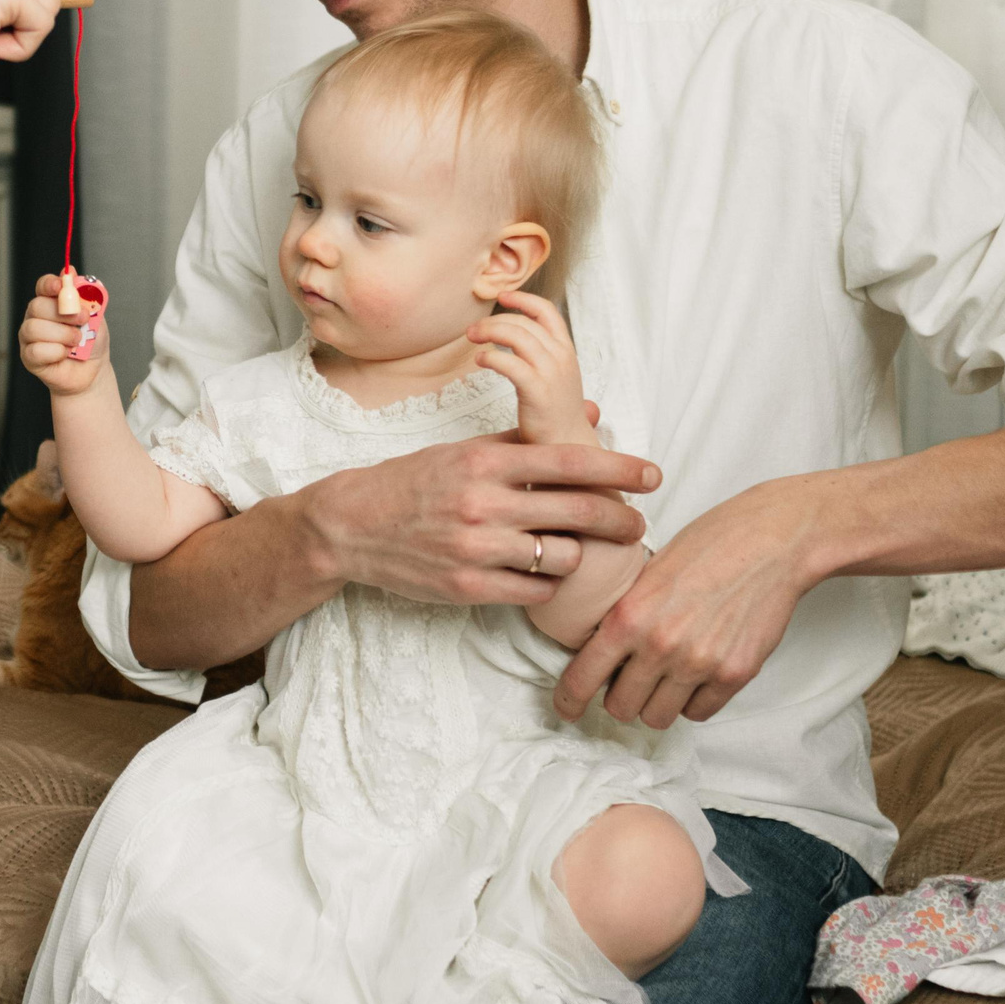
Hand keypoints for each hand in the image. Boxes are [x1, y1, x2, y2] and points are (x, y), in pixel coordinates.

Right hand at [19, 272, 109, 396]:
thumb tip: (72, 272)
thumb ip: (84, 295)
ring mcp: (30, 337)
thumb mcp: (95, 316)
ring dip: (61, 335)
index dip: (49, 284)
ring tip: (77, 341)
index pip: (43, 286)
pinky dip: (56, 352)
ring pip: (34, 328)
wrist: (92, 371)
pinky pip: (36, 350)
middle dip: (63, 313)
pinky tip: (65, 354)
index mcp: (51, 302)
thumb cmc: (91, 342)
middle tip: (83, 320)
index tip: (60, 285)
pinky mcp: (29, 357)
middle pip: (37, 306)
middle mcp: (36, 317)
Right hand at [300, 431, 656, 609]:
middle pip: (578, 513)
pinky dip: (547, 583)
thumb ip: (527, 436)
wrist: (351, 525)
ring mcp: (476, 550)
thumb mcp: (465, 449)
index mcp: (486, 463)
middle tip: (637, 525)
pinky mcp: (467, 588)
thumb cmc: (414, 482)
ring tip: (569, 548)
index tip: (653, 475)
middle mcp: (484, 504)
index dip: (620, 469)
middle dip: (620, 520)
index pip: (571, 463)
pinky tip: (541, 572)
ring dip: (576, 553)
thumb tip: (590, 412)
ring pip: (562, 557)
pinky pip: (536, 591)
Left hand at [470, 290, 594, 446]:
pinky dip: (491, 357)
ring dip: (489, 332)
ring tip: (473, 339)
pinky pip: (510, 364)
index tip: (501, 297)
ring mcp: (551, 373)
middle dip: (494, 320)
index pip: (546, 311)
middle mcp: (561, 357)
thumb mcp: (556, 374)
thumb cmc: (555, 411)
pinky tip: (481, 360)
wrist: (568, 444)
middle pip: (523, 322)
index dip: (522, 299)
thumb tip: (516, 333)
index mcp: (565, 349)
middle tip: (473, 330)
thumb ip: (542, 353)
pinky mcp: (538, 391)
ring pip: (516, 336)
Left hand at [553, 478, 816, 727]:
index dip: (569, 699)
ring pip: (658, 717)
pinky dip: (692, 700)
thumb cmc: (709, 544)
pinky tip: (696, 675)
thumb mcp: (647, 572)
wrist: (772, 541)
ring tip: (664, 678)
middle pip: (621, 707)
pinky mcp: (735, 675)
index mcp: (629, 616)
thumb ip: (625, 613)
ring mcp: (699, 664)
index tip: (567, 708)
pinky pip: (699, 713)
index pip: (583, 677)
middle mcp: (660, 646)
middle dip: (620, 697)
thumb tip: (601, 648)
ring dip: (656, 702)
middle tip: (628, 680)